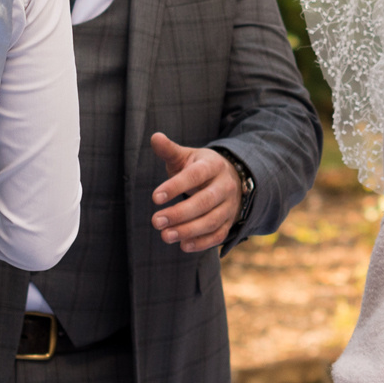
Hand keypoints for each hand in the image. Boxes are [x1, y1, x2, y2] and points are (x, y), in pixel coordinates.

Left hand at [148, 133, 240, 252]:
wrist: (229, 178)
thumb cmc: (199, 167)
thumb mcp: (186, 156)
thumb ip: (170, 150)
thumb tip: (155, 137)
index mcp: (213, 166)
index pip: (195, 176)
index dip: (176, 186)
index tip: (154, 198)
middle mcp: (225, 186)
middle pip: (205, 201)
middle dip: (179, 213)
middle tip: (155, 221)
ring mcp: (229, 205)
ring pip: (211, 221)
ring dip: (188, 230)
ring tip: (165, 236)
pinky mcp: (229, 222)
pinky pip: (218, 235)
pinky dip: (202, 243)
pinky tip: (183, 245)